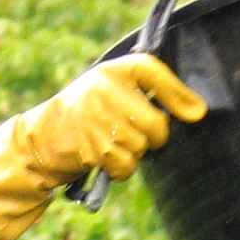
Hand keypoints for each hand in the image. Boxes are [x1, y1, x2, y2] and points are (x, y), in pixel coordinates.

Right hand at [0, 54, 206, 239]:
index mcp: (113, 70)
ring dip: (132, 155)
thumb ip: (157, 96)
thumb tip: (199, 112)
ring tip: (109, 144)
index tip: (196, 113)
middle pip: (157, 124)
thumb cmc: (86, 117)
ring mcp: (97, 118)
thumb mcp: (115, 95)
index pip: (153, 71)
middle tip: (130, 135)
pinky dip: (120, 170)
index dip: (178, 94)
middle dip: (151, 139)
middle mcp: (105, 89)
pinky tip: (103, 159)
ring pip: (141, 148)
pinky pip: (126, 166)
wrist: (39, 140)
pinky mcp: (91, 146)